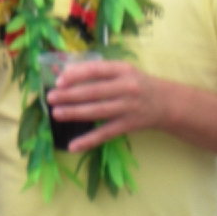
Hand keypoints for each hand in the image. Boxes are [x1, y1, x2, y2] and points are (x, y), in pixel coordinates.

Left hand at [46, 59, 168, 152]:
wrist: (165, 102)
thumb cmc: (135, 82)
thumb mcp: (121, 70)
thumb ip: (96, 71)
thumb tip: (63, 72)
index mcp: (122, 69)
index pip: (96, 70)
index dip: (76, 75)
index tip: (59, 80)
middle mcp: (126, 88)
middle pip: (94, 92)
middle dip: (70, 95)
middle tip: (50, 97)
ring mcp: (128, 108)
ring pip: (97, 112)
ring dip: (74, 114)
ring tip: (56, 114)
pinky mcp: (128, 126)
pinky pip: (105, 134)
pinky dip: (88, 141)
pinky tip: (72, 146)